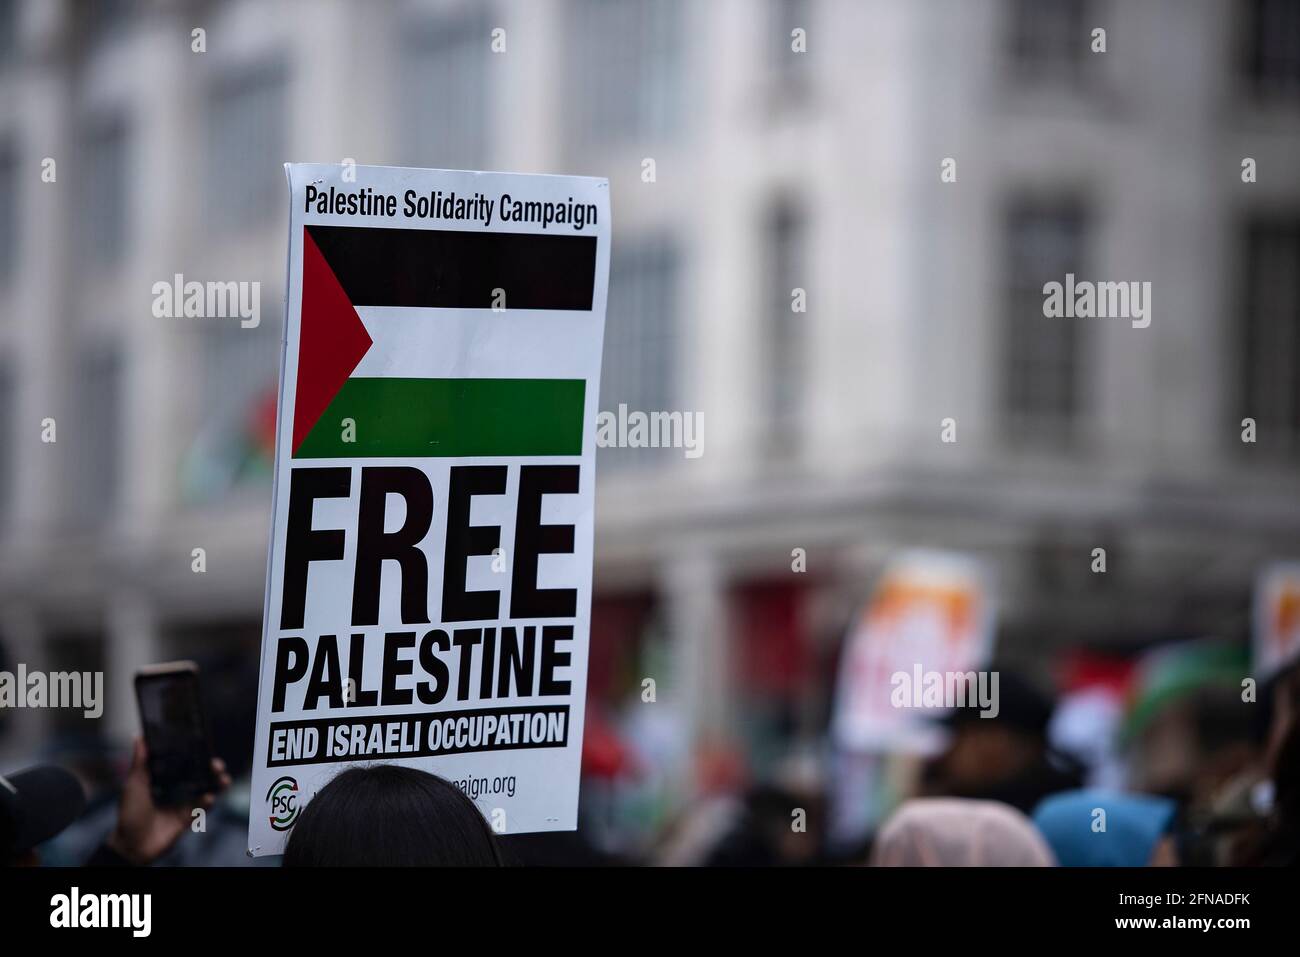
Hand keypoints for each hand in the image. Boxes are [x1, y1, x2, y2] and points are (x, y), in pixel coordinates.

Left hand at [107, 737, 231, 865]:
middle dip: (211, 768)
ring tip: (222, 778)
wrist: (131, 844)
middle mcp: (176, 790)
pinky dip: (208, 802)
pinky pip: (202, 808)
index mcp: (164, 780)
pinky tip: (208, 797)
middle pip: (200, 775)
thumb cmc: (129, 813)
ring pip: (206, 790)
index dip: (196, 756)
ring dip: (217, 783)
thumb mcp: (133, 783)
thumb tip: (138, 736)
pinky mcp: (187, 819)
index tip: (204, 747)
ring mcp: (183, 804)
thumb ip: (139, 761)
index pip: (184, 764)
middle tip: (216, 763)